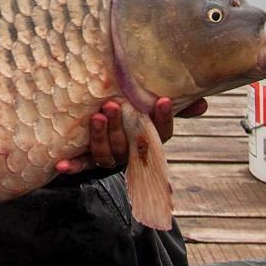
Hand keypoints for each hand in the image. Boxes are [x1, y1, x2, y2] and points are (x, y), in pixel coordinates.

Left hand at [54, 97, 208, 174]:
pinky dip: (73, 166)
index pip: (163, 132)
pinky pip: (83, 164)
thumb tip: (204, 102)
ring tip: (96, 117)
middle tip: (113, 103)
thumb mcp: (154, 108)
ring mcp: (111, 156)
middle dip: (121, 124)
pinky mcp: (90, 159)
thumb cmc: (138, 114)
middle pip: (129, 142)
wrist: (110, 133)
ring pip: (107, 153)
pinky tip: (61, 164)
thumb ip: (178, 105)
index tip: (162, 99)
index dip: (164, 118)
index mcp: (150, 138)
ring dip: (101, 137)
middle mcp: (131, 151)